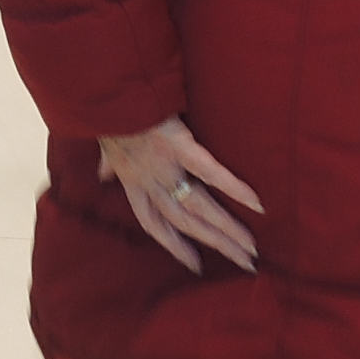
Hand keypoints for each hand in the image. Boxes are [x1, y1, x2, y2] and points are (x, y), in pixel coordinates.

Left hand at [97, 117, 262, 274]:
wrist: (108, 93)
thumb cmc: (111, 118)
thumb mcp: (106, 147)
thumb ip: (108, 165)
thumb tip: (103, 174)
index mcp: (134, 184)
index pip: (156, 226)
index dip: (176, 247)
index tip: (197, 265)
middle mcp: (150, 184)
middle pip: (186, 224)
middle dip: (216, 245)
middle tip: (244, 263)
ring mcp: (164, 167)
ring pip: (200, 208)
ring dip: (227, 230)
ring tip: (250, 248)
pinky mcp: (180, 146)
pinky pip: (210, 173)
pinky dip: (233, 188)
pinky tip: (256, 202)